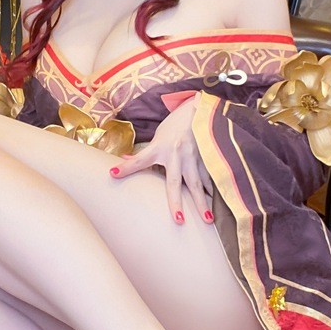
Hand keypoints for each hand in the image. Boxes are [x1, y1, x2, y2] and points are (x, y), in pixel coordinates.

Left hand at [109, 94, 214, 224]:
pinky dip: (212, 190)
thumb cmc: (175, 124)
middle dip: (176, 201)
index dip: (127, 167)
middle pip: (175, 182)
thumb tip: (124, 160)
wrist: (199, 109)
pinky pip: (209, 177)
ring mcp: (193, 157)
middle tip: (178, 220)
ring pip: (198, 184)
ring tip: (207, 219)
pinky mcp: (206, 157)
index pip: (140, 159)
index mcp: (160, 147)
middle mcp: (176, 154)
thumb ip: (145, 152)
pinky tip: (217, 204)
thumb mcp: (158, 136)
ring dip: (202, 202)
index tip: (113, 173)